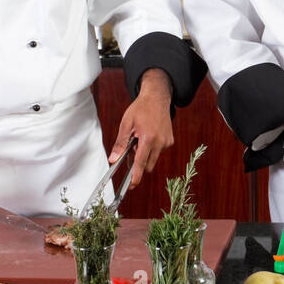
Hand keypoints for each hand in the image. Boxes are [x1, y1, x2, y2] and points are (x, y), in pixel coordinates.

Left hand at [110, 69, 173, 189]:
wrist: (157, 97)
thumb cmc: (140, 109)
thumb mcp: (126, 123)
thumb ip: (120, 144)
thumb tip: (113, 160)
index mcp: (148, 138)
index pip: (140, 162)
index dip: (135, 176)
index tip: (131, 186)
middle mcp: (160, 142)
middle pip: (148, 165)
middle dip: (138, 165)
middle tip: (130, 152)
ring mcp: (166, 142)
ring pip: (153, 159)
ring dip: (145, 156)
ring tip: (139, 140)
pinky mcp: (170, 141)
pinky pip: (159, 151)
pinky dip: (152, 149)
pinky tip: (148, 136)